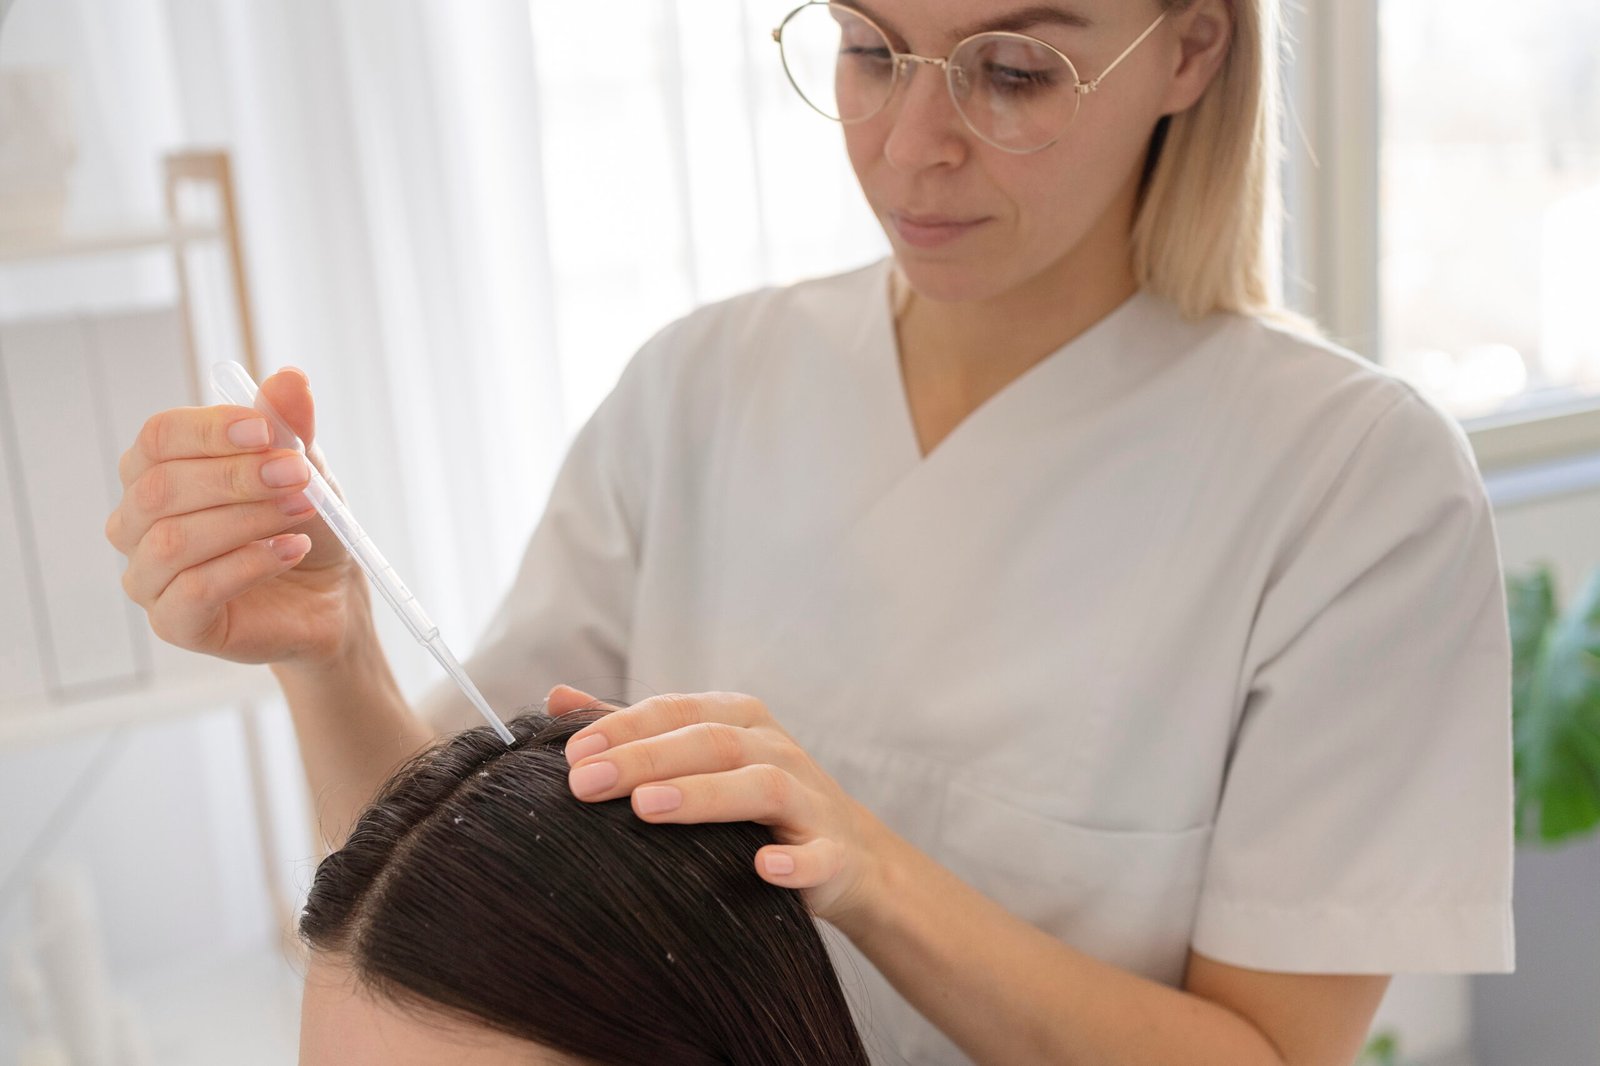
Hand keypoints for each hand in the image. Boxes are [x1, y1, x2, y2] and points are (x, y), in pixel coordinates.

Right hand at [105, 368, 365, 665]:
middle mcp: (137, 523)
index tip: (269, 431)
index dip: (211, 430)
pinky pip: (194, 589)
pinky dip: (249, 564)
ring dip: (246, 519)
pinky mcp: (174, 623)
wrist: (329, 596)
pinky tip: (291, 549)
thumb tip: (290, 378)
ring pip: (172, 540)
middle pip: (161, 488)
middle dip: (237, 477)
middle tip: (299, 475)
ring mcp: (148, 577)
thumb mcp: (304, 467)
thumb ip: (290, 426)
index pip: (158, 438)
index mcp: (156, 472)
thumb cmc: (302, 522)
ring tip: (303, 511)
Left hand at [547, 684, 885, 924]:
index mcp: (739, 719)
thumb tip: (556, 698)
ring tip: (646, 809)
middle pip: (709, 742)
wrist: (850, 855)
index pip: (675, 711)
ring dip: (703, 795)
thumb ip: (632, 728)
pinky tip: (762, 868)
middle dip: (644, 759)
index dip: (624, 726)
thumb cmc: (756, 802)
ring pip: (759, 785)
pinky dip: (794, 861)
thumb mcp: (699, 754)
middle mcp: (775, 748)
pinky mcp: (833, 852)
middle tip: (586, 783)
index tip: (573, 754)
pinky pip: (818, 854)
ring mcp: (808, 798)